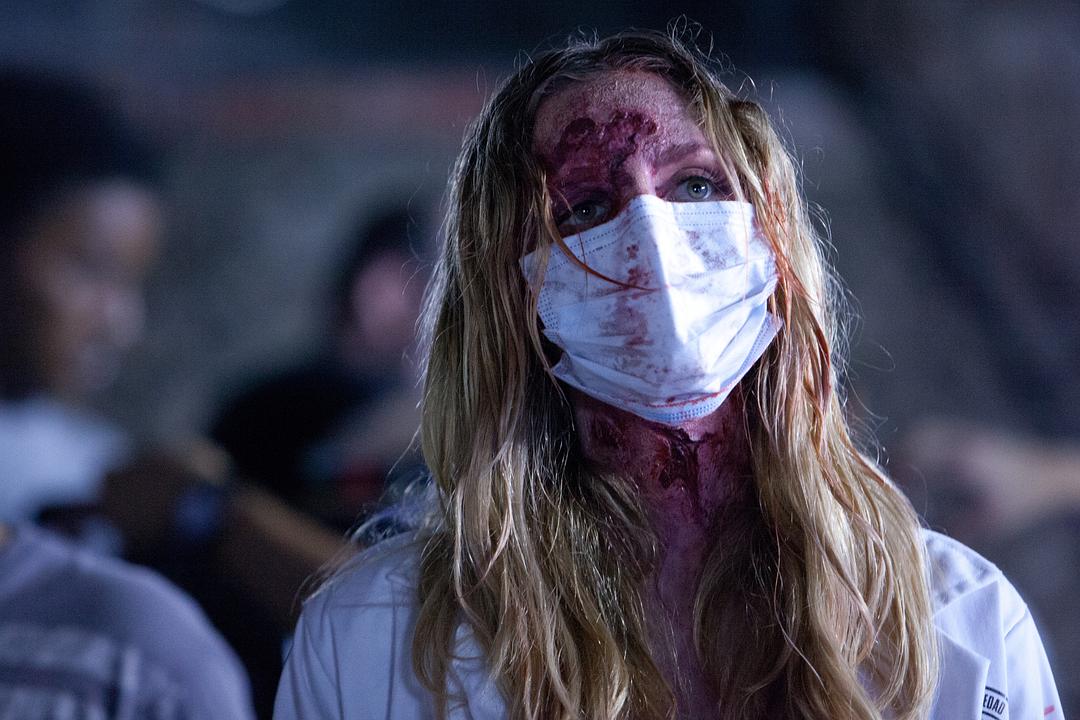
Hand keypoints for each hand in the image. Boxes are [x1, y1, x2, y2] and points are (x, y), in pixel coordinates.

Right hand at [898, 418, 1079, 543]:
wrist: (1050, 473)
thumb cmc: (1023, 500)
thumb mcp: (991, 519)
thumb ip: (958, 527)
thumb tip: (925, 534)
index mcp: (963, 461)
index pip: (919, 454)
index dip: (899, 466)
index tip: (889, 483)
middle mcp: (962, 442)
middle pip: (918, 437)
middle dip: (899, 453)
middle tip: (888, 475)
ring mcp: (966, 435)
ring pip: (926, 430)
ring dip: (909, 445)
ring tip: (899, 467)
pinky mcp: (970, 435)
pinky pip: (937, 432)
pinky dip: (922, 442)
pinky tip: (920, 461)